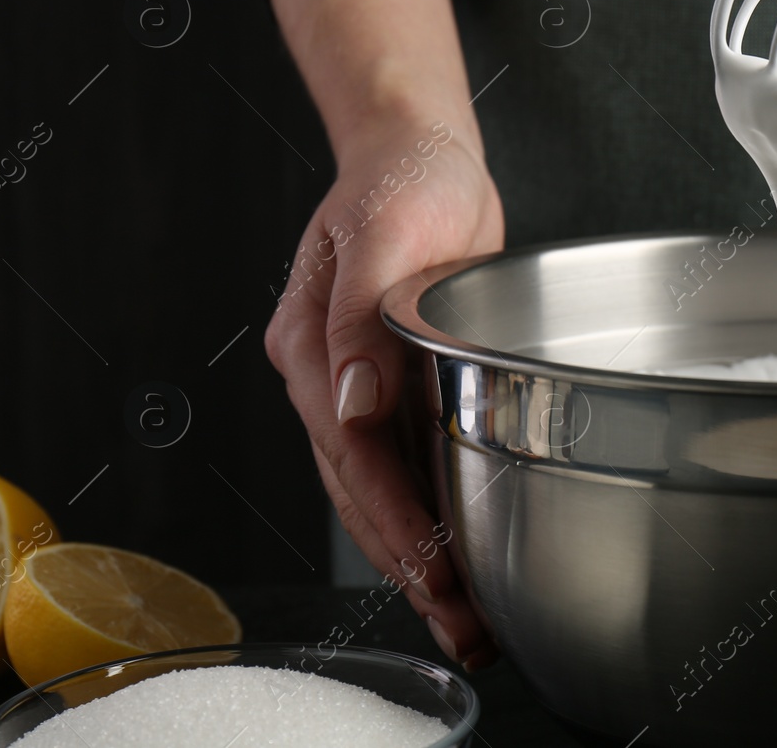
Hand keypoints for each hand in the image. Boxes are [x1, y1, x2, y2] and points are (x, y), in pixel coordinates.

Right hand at [264, 117, 503, 668]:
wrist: (420, 152)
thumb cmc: (404, 176)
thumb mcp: (385, 226)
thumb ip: (362, 314)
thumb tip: (353, 400)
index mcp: (312, 343)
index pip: (351, 452)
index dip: (392, 517)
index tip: (433, 569)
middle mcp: (328, 375)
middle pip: (359, 488)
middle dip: (408, 560)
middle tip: (460, 622)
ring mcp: (357, 383)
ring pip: (379, 488)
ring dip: (417, 551)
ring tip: (464, 613)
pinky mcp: (394, 383)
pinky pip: (405, 461)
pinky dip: (429, 509)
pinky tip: (458, 550)